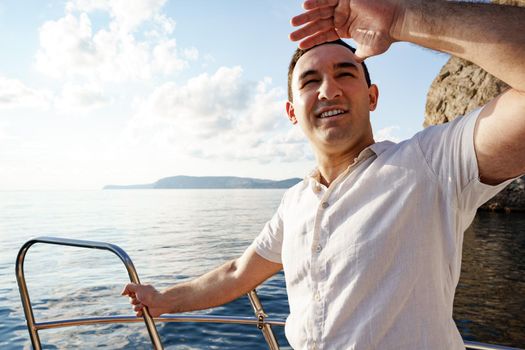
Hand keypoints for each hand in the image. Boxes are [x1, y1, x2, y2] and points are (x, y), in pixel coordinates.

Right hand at [121, 283, 166, 316]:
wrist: (159, 303)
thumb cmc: (150, 294)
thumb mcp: (138, 288)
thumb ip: (129, 287)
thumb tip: (122, 293)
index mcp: (140, 291)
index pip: (129, 293)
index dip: (131, 294)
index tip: (135, 293)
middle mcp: (141, 298)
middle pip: (131, 301)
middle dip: (135, 301)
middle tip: (141, 299)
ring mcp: (143, 305)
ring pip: (133, 308)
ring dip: (138, 307)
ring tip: (144, 304)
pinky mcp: (144, 312)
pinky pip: (137, 314)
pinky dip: (140, 313)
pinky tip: (144, 310)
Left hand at [289, 0, 403, 59]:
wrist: (396, 23)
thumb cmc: (385, 36)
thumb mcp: (367, 49)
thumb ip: (358, 55)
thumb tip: (354, 63)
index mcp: (344, 28)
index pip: (324, 34)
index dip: (311, 39)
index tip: (299, 46)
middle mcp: (342, 16)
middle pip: (319, 23)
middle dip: (305, 29)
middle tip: (291, 36)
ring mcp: (344, 5)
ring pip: (321, 10)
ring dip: (307, 16)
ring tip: (294, 23)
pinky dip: (317, 1)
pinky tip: (305, 6)